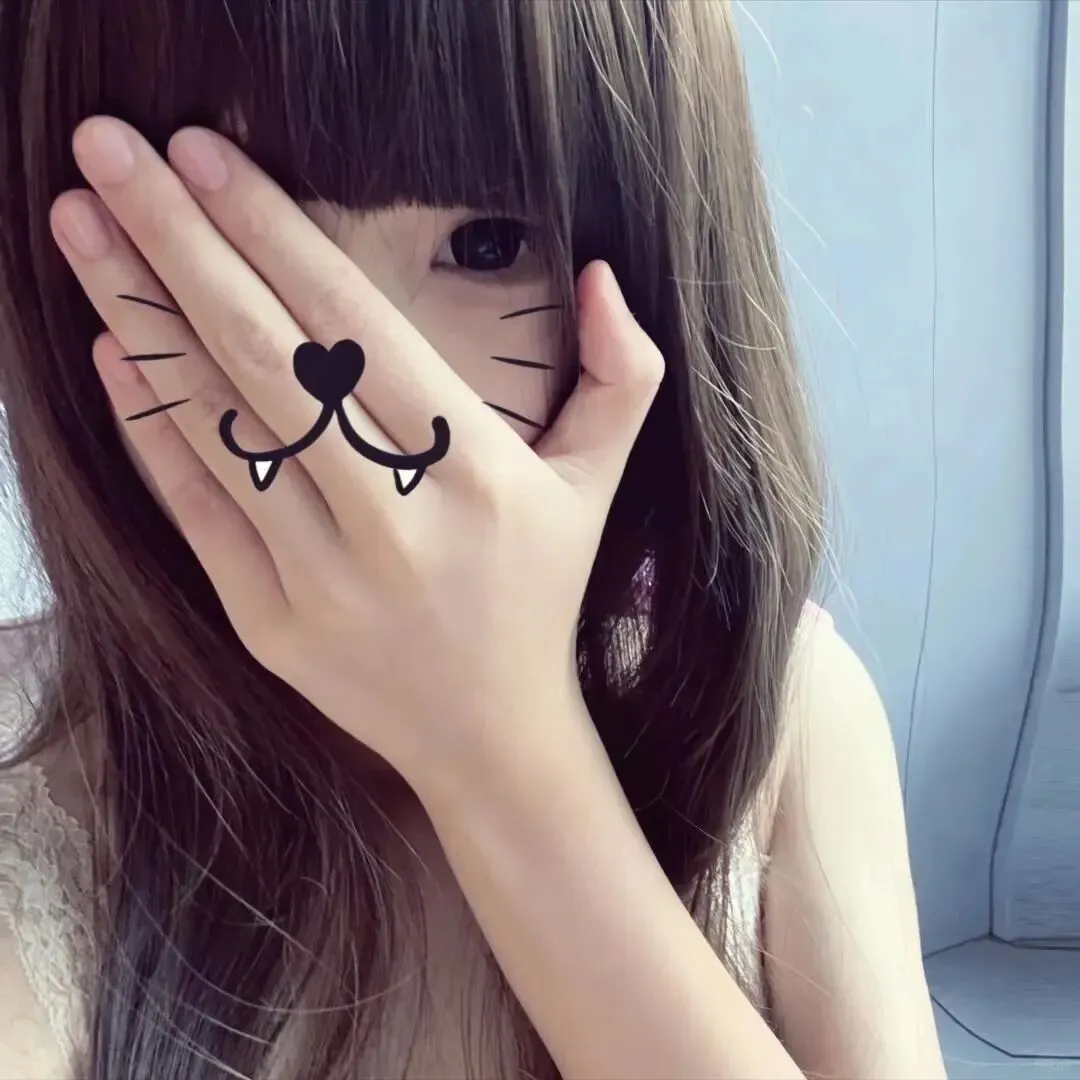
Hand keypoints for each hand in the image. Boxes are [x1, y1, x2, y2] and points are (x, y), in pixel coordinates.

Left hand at [49, 117, 663, 793]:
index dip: (276, 234)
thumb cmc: (540, 595)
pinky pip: (196, 509)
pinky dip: (149, 427)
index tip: (205, 155)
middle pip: (268, 358)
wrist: (491, 737)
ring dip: (140, 316)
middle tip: (108, 150)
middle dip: (180, 242)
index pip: (357, 329)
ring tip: (81, 225)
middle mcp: (394, 522)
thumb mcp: (598, 486)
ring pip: (216, 425)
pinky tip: (110, 349)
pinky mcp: (268, 623)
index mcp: (477, 473)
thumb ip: (620, 377)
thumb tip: (598, 274)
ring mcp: (321, 579)